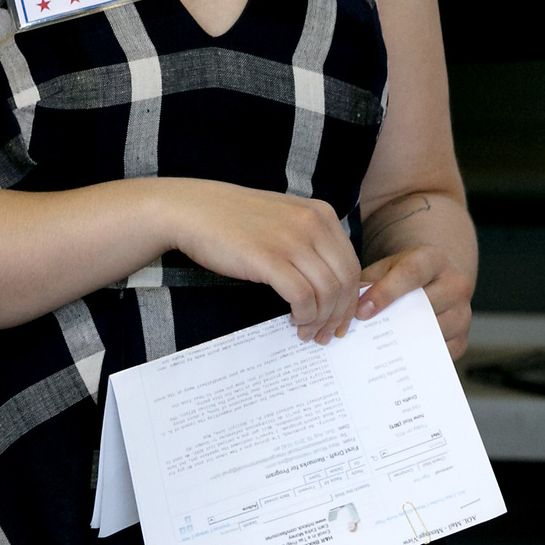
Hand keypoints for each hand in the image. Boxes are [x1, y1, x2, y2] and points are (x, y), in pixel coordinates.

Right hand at [165, 180, 360, 343]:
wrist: (192, 210)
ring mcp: (292, 240)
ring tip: (309, 333)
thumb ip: (310, 240)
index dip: (350, 298)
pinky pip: (303, 296)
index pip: (351, 264)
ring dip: (321, 320)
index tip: (341, 318)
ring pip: (327, 292)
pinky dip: (304, 315)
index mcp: (321, 213)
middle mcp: (313, 224)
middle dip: (340, 314)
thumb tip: (330, 282)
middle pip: (345, 281)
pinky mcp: (269, 258)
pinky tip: (295, 320)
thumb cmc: (233, 218)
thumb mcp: (284, 218)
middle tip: (329, 334)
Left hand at [356, 242, 475, 357]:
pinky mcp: (462, 340)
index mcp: (434, 259)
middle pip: (425, 306)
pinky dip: (417, 356)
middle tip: (366, 334)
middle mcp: (456, 284)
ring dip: (405, 341)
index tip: (362, 312)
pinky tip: (396, 356)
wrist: (433, 284)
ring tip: (378, 347)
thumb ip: (368, 283)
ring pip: (433, 331)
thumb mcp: (384, 269)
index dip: (385, 293)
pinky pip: (438, 353)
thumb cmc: (401, 276)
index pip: (411, 274)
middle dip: (393, 320)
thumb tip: (352, 309)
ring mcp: (463, 314)